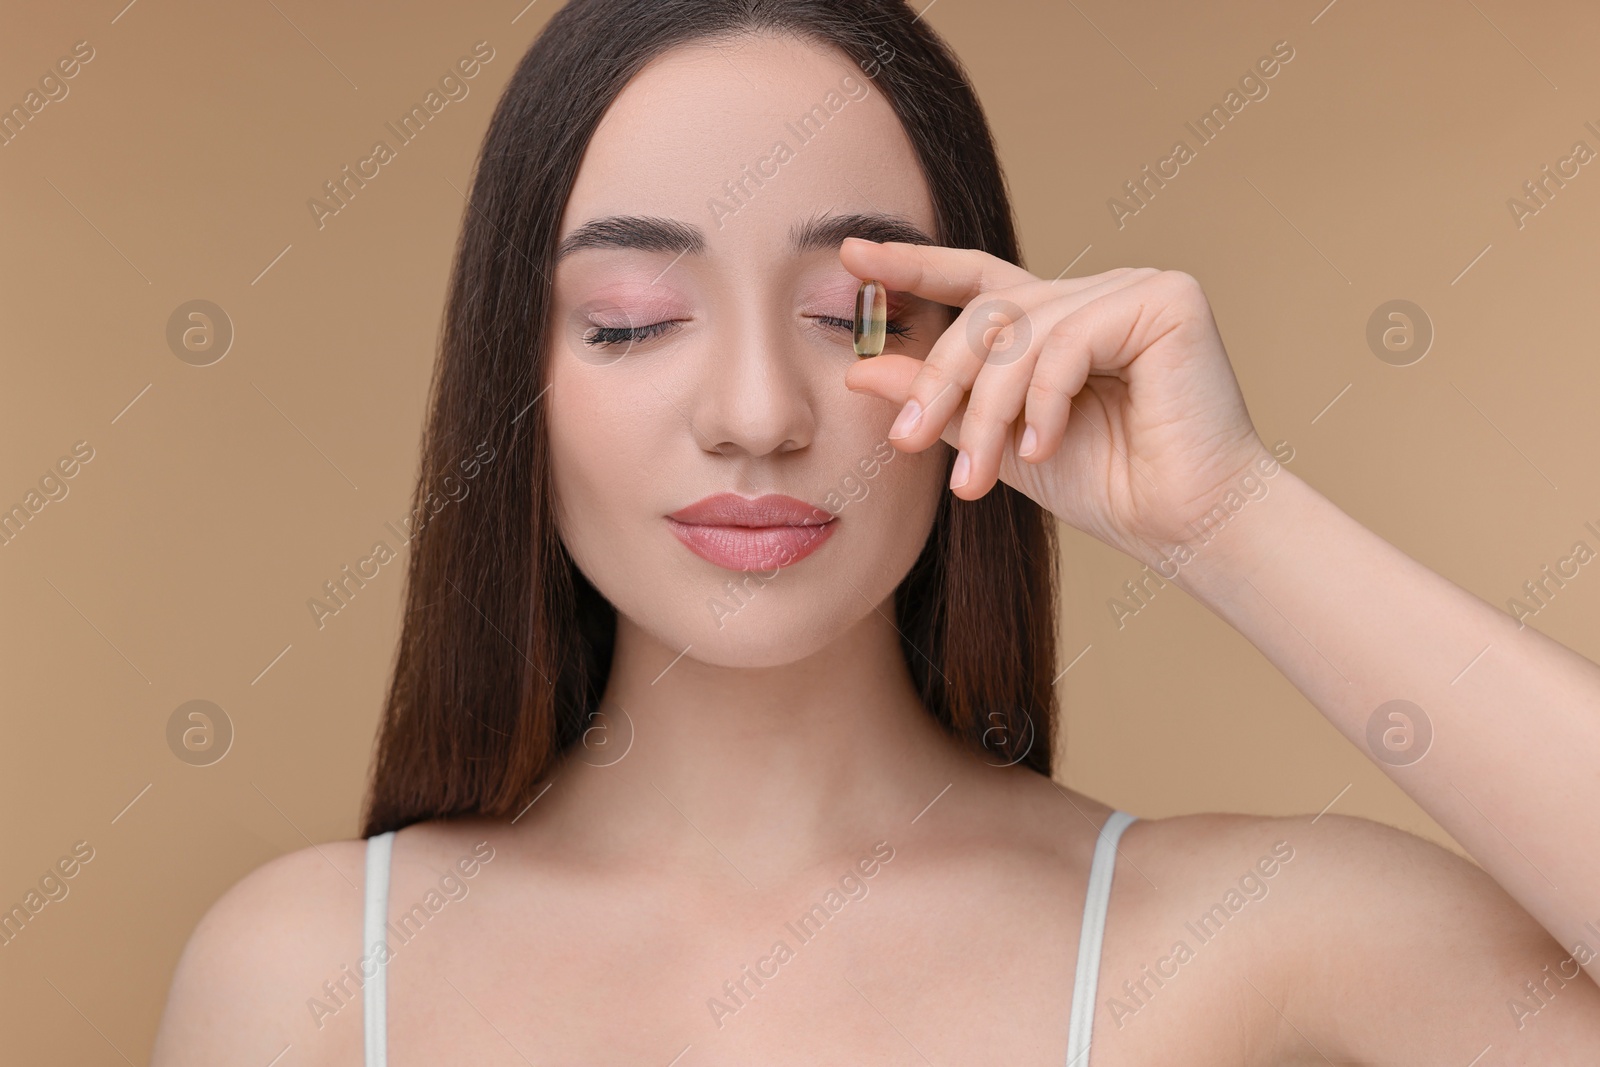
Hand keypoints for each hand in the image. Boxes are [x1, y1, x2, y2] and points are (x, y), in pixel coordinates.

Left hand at [840, 237, 1271, 563]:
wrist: (1185, 524)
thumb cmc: (1107, 487)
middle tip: (907, 440)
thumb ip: (939, 401)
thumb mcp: (998, 443)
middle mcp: (1093, 294)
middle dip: (942, 382)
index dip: (914, 266)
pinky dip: (1044, 400)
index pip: (975, 281)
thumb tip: (859, 372)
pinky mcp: (1166, 299)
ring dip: (988, 412)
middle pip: (987, 315)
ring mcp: (1132, 288)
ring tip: (977, 479)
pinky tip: (1045, 446)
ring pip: (1022, 333)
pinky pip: (1070, 340)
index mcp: (1057, 322)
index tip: (849, 256)